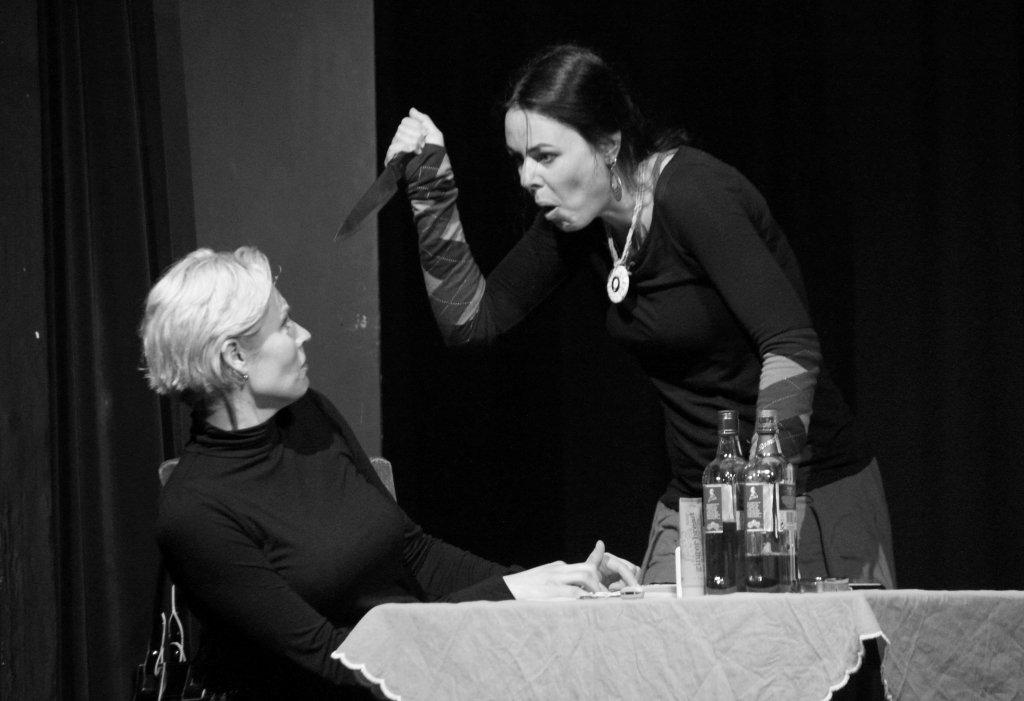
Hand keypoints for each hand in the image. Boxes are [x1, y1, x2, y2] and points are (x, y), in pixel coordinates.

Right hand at [385, 107, 444, 165]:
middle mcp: (402, 140)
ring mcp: (397, 149)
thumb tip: (411, 110)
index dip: (416, 126)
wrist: (434, 170)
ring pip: (398, 135)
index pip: (406, 121)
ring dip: (412, 141)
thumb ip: (424, 119)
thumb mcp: (434, 134)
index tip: (425, 135)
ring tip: (419, 150)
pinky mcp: (392, 159)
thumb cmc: (436, 153)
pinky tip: (412, 150)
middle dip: (415, 134)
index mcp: (411, 134)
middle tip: (423, 144)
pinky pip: (393, 146)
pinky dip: (404, 147)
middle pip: (401, 127)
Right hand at [502, 541, 640, 600]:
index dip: (598, 555)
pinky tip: (585, 608)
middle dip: (599, 582)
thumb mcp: (541, 578)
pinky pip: (574, 593)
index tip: (603, 547)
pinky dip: (583, 599)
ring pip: (585, 576)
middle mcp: (557, 571)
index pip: (583, 561)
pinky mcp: (551, 593)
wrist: (501, 592)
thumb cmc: (522, 590)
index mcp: (556, 568)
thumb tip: (572, 581)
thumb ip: (557, 578)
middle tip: (602, 597)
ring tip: (596, 603)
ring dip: (595, 590)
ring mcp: (554, 581)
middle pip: (588, 569)